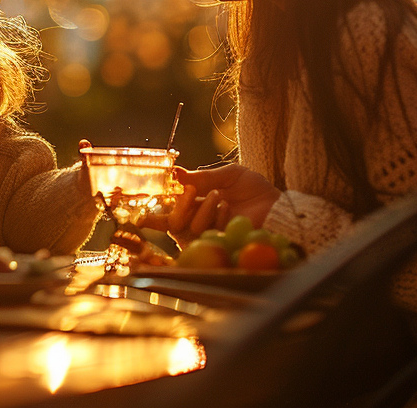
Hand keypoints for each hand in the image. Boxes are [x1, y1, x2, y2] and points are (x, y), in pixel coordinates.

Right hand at [145, 164, 280, 247]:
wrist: (276, 204)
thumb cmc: (253, 189)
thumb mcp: (228, 175)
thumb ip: (202, 177)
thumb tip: (174, 174)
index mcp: (196, 205)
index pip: (169, 213)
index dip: (153, 217)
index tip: (140, 218)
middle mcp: (199, 222)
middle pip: (174, 222)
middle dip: (179, 206)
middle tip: (189, 193)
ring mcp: (211, 234)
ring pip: (193, 226)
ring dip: (204, 209)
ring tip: (220, 196)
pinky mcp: (224, 243)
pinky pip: (212, 233)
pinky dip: (219, 217)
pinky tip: (229, 208)